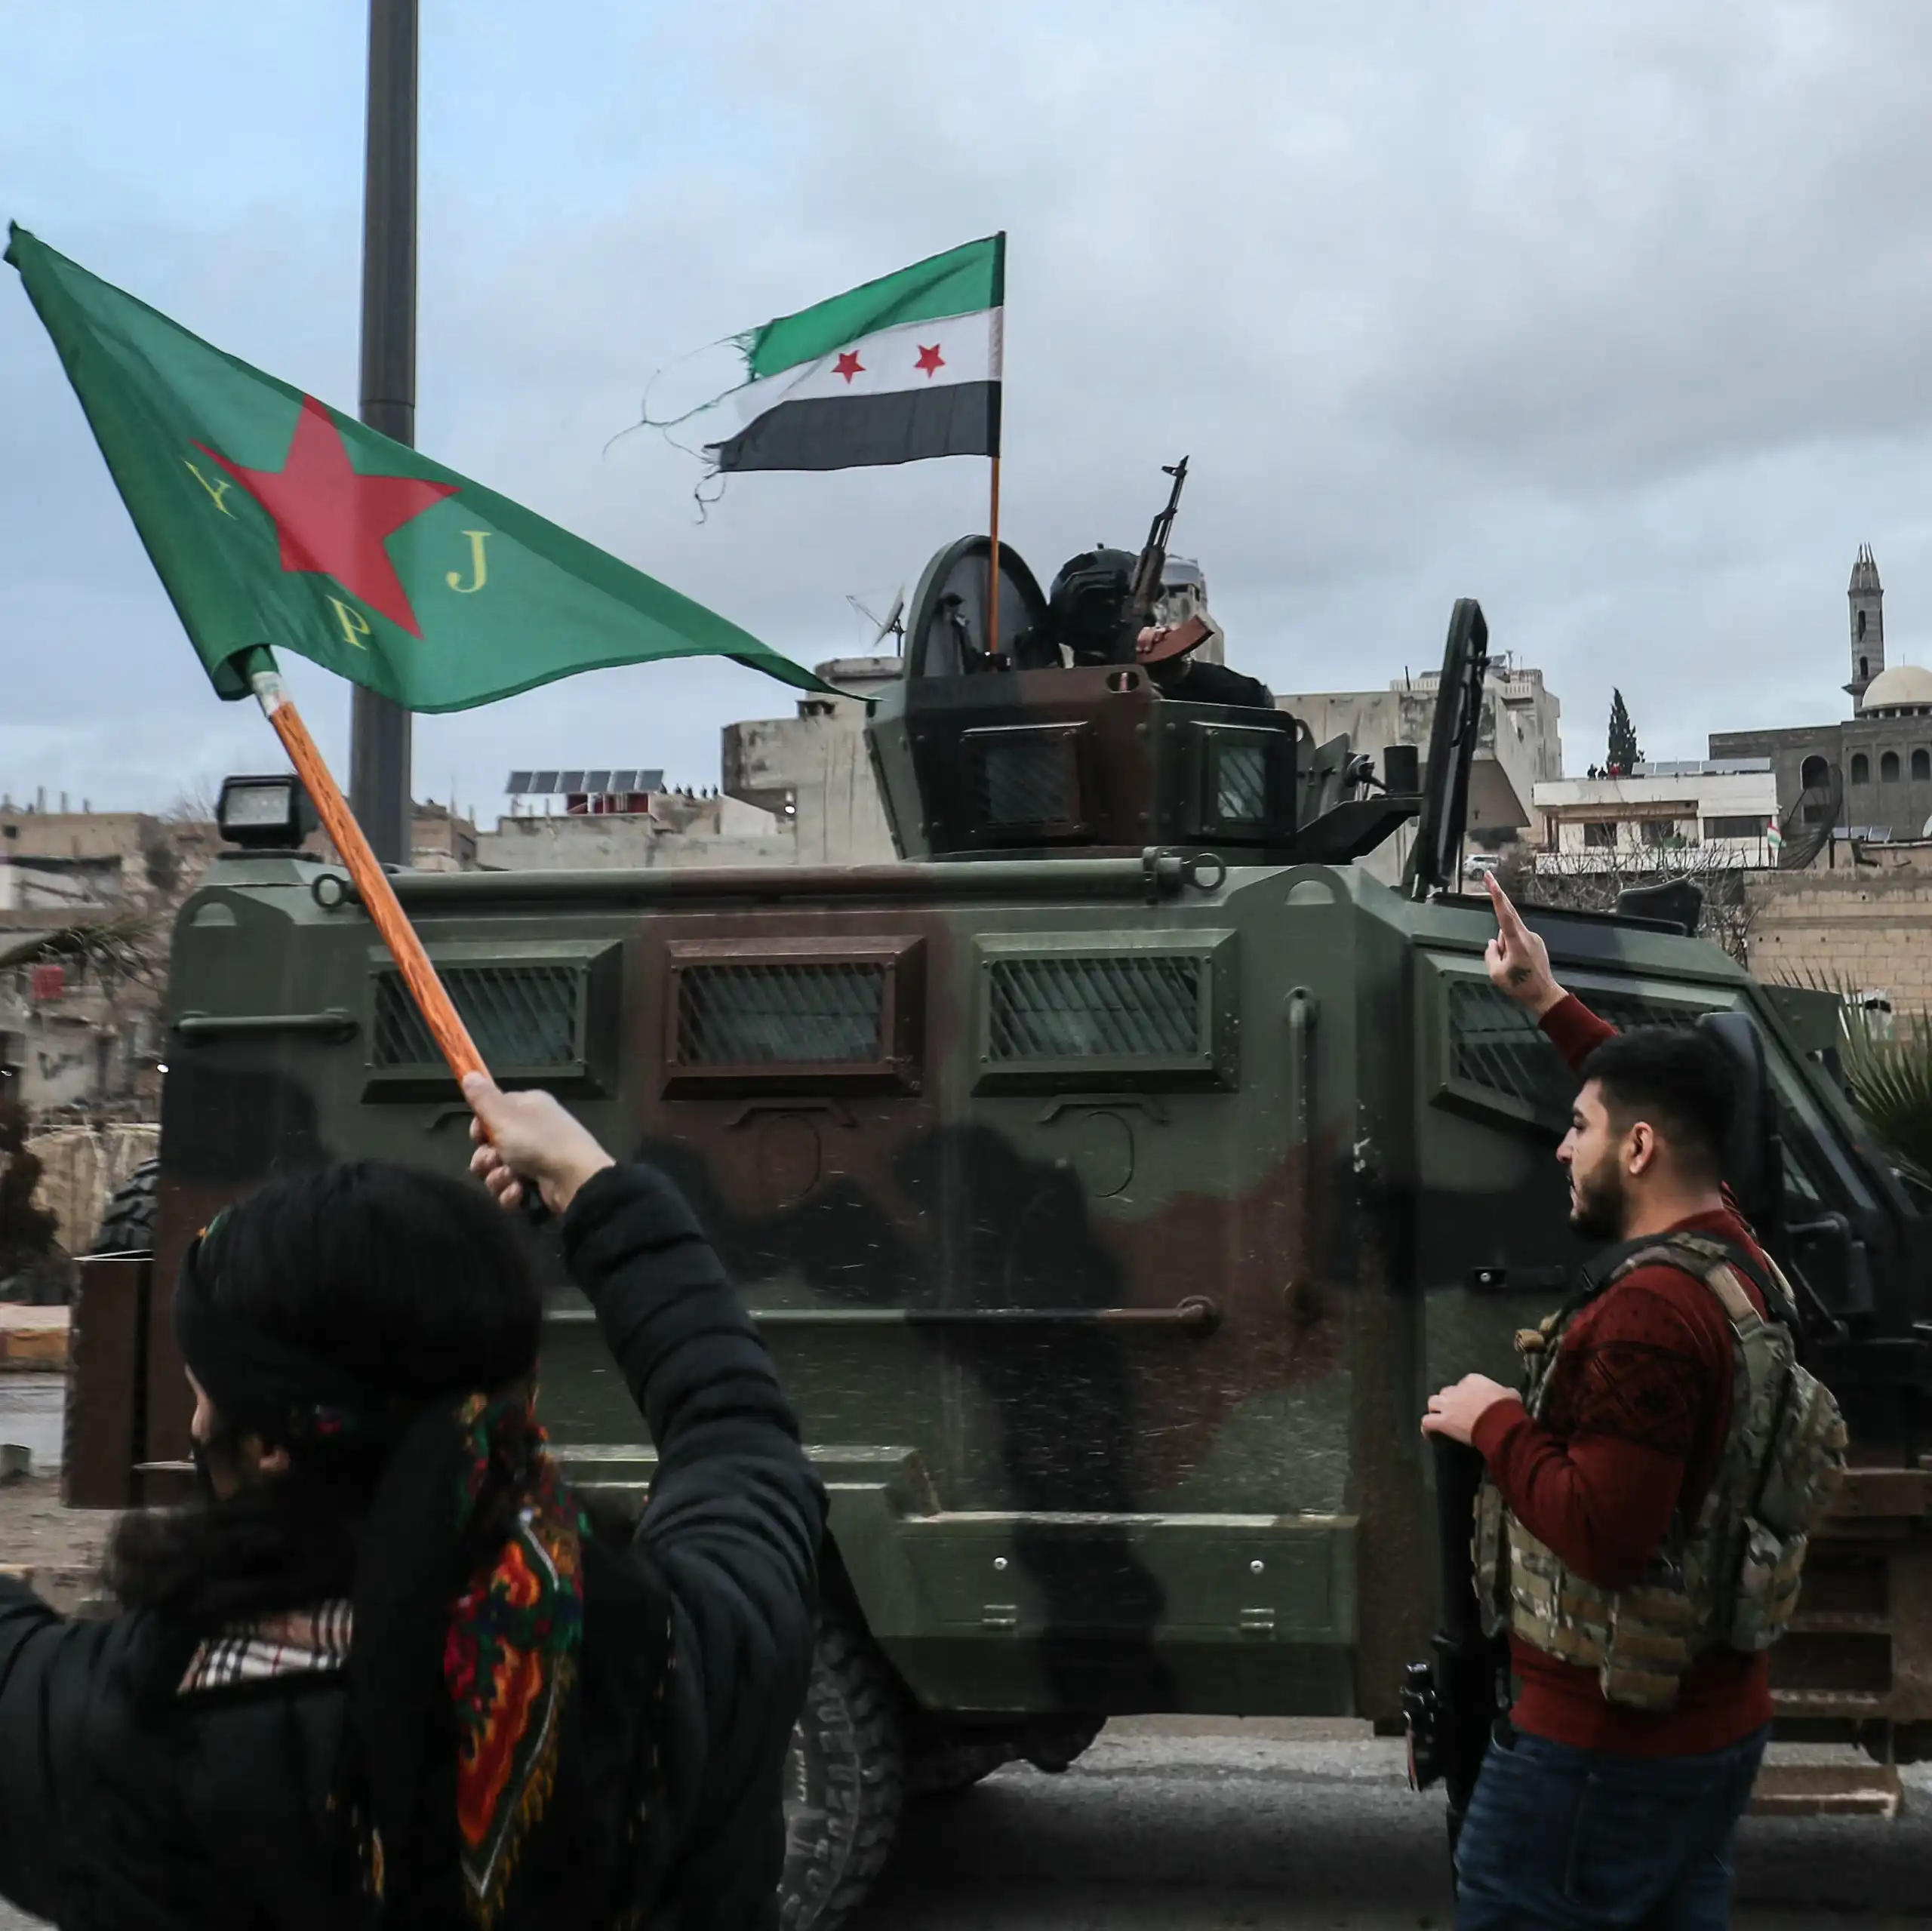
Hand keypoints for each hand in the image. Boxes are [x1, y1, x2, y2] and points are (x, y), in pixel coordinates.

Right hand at [464, 1073, 614, 1216]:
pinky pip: (511, 1190)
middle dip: (485, 1159)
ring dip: (498, 1178)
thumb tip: (469, 1073)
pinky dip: (512, 1194)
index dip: (479, 1128)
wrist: (575, 1179)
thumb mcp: (505, 1115)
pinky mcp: (538, 1185)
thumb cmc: (538, 1141)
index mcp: (527, 1108)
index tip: (478, 1136)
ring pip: (497, 1171)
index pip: (492, 1114)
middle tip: (494, 1161)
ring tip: (512, 1178)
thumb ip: (483, 1098)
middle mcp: (532, 1130)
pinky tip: (520, 1192)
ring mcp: (536, 1159)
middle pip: (490, 1147)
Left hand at [1421, 1374, 1516, 1444]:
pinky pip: (1427, 1422)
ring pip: (1433, 1403)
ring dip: (1436, 1410)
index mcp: (1472, 1380)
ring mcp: (1447, 1405)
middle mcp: (1456, 1390)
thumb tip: (1508, 1394)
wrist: (1499, 1422)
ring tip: (1441, 1419)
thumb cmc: (1507, 1407)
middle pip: (1447, 1393)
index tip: (1471, 1404)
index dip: (1466, 1395)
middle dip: (1450, 1401)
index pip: (1464, 1385)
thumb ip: (1505, 1392)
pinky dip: (1427, 1428)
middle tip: (1457, 1412)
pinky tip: (1429, 1434)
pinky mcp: (1442, 1421)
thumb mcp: (1510, 1394)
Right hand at [1484, 874, 1564, 1018]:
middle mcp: (1527, 935)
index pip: (1504, 914)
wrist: (1544, 995)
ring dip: (1504, 943)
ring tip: (1508, 965)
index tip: (1491, 880)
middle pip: (1509, 914)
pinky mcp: (1537, 944)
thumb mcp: (1496, 973)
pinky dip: (1512, 947)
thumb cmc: (1520, 986)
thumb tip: (1493, 943)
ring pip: (1511, 933)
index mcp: (1516, 941)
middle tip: (1489, 878)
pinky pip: (1518, 939)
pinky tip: (1516, 964)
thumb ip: (1490, 954)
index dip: (1496, 895)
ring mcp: (1534, 938)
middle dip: (1498, 896)